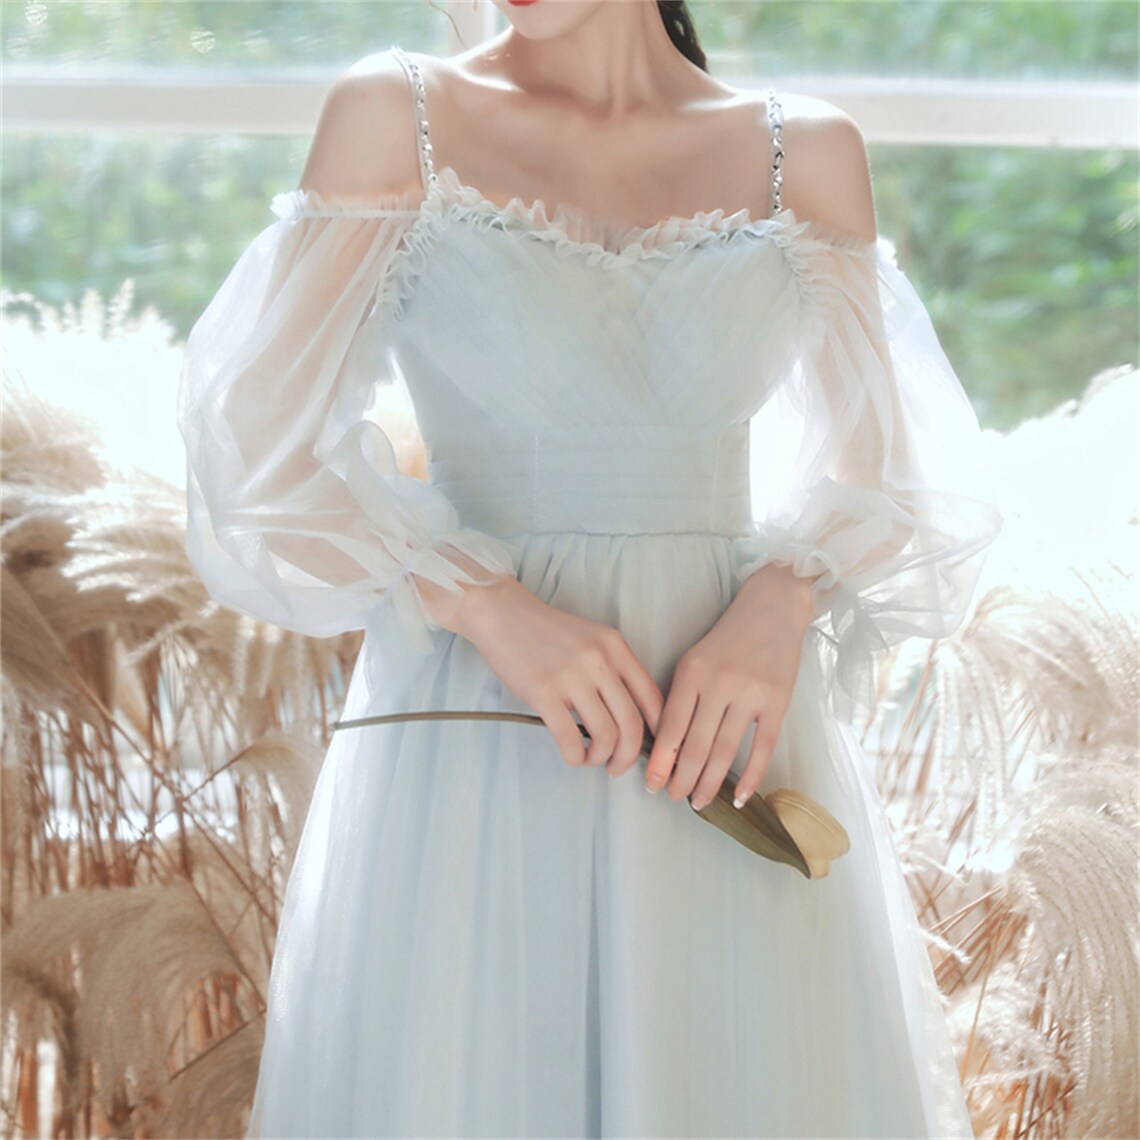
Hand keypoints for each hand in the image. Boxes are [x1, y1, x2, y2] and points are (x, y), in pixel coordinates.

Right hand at [435, 573, 663, 775]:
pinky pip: (570, 739)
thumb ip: (614, 671)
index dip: (659, 733)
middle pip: (632, 724)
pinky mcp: (544, 691)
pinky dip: (576, 757)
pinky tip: (573, 757)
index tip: (651, 750)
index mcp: (616, 648)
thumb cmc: (546, 632)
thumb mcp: (592, 640)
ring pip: (605, 735)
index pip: (653, 699)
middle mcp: (600, 660)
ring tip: (592, 760)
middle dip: (629, 756)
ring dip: (601, 759)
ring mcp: (572, 676)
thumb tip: (632, 718)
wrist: (503, 614)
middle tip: (618, 767)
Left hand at [644, 563, 815, 810]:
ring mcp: (749, 693)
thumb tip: (665, 746)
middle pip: (696, 746)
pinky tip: (740, 796)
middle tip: (674, 799)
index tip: (652, 784)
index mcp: (691, 674)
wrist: (771, 609)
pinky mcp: (777, 701)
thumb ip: (681, 698)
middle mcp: (718, 684)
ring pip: (725, 751)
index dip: (660, 762)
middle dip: (681, 779)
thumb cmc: (726, 639)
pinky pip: (763, 747)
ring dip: (710, 783)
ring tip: (699, 802)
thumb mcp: (693, 660)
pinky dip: (752, 776)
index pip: (670, 728)